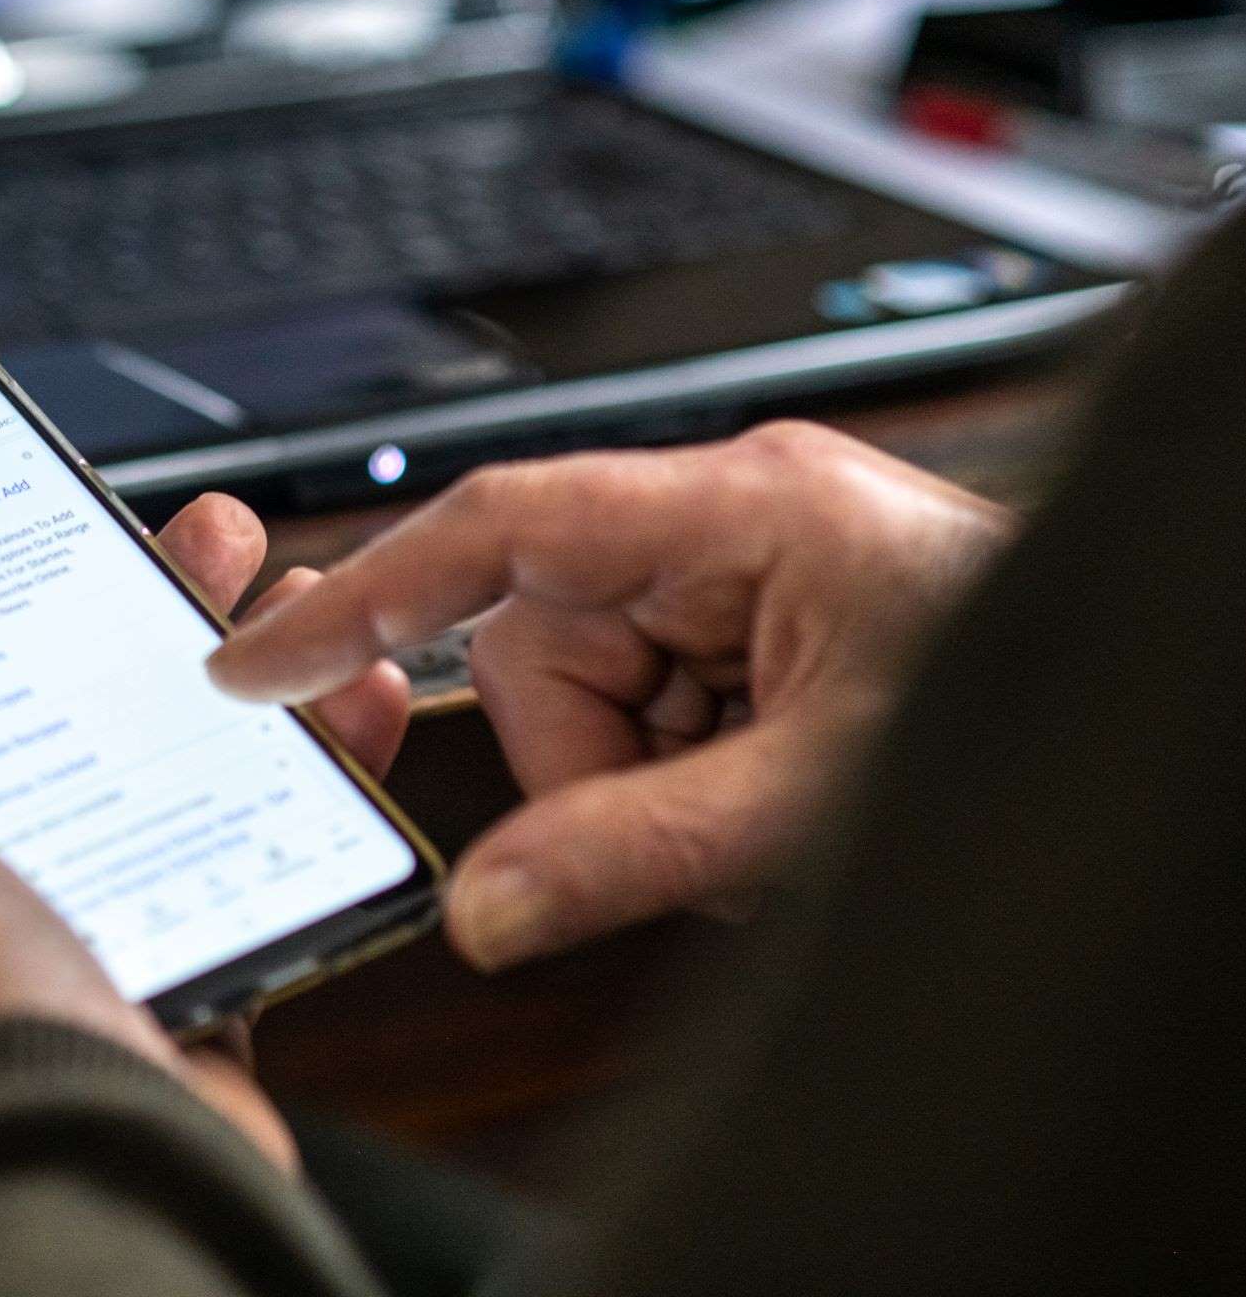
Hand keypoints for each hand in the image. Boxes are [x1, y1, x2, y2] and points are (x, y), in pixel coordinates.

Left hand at [0, 493, 411, 1167]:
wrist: (98, 1171)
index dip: (7, 612)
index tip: (71, 538)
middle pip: (76, 717)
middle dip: (148, 617)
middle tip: (212, 542)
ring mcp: (97, 939)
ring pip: (177, 770)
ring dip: (243, 680)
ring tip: (304, 602)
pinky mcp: (195, 980)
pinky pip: (258, 850)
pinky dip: (311, 780)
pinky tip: (350, 713)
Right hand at [208, 422, 1008, 971]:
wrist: (1154, 699)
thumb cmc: (1014, 675)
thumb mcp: (817, 792)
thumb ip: (636, 850)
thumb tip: (485, 904)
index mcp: (740, 508)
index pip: (501, 529)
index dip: (364, 591)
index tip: (258, 656)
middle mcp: (720, 525)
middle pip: (535, 641)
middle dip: (593, 756)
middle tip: (696, 819)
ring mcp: (729, 577)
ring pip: (578, 696)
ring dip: (641, 779)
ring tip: (753, 810)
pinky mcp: (740, 628)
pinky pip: (636, 715)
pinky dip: (675, 780)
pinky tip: (756, 794)